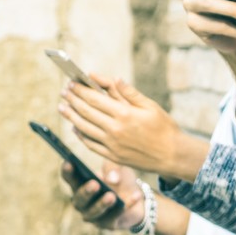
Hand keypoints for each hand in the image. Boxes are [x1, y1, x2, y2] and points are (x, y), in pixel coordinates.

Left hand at [59, 75, 207, 181]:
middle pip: (85, 111)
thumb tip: (111, 78)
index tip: (71, 82)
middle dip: (72, 99)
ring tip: (62, 107)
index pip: (94, 98)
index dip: (80, 89)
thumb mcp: (150, 106)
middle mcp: (115, 129)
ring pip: (84, 128)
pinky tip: (75, 128)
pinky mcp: (113, 156)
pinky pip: (90, 144)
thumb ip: (129, 92)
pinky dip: (80, 135)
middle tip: (64, 92)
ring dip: (70, 116)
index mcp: (124, 113)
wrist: (173, 156)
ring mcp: (112, 144)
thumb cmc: (165, 128)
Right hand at [61, 161, 143, 230]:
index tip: (68, 162)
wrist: (137, 197)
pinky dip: (127, 205)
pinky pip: (115, 216)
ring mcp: (94, 215)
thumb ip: (113, 169)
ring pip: (94, 212)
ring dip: (102, 204)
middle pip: (79, 199)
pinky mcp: (108, 224)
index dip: (67, 171)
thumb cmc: (120, 179)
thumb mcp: (118, 169)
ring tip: (112, 196)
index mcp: (80, 185)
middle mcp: (82, 203)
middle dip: (86, 192)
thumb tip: (112, 179)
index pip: (70, 179)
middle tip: (94, 184)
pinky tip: (136, 195)